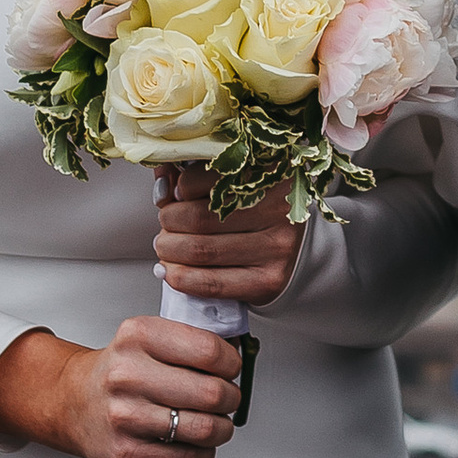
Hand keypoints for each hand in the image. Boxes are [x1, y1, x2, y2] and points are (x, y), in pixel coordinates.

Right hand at [0, 312, 241, 457]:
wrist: (75, 401)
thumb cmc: (123, 368)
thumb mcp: (148, 336)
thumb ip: (191, 339)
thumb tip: (241, 353)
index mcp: (138, 336)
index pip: (210, 350)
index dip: (232, 363)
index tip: (232, 368)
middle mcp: (128, 374)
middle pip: (212, 392)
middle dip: (232, 397)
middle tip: (229, 398)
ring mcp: (125, 416)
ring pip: (204, 428)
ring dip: (223, 428)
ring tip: (219, 422)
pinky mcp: (126, 452)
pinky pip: (187, 457)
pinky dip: (204, 451)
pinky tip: (199, 442)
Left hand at [152, 164, 306, 308]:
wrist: (296, 247)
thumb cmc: (258, 209)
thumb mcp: (235, 183)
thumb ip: (196, 177)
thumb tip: (161, 183)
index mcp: (269, 173)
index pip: (205, 178)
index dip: (179, 187)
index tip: (174, 193)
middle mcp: (277, 209)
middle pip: (199, 218)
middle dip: (169, 222)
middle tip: (166, 223)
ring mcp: (276, 248)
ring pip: (201, 251)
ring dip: (169, 250)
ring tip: (166, 246)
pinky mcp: (268, 281)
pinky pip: (212, 283)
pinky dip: (181, 278)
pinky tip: (170, 271)